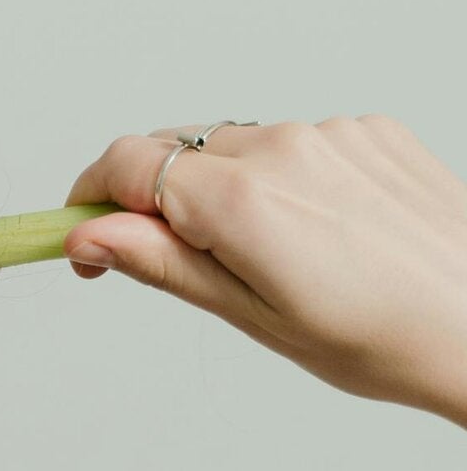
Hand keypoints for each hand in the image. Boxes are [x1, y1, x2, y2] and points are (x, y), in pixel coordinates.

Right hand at [62, 116, 466, 424]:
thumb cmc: (383, 340)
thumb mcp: (254, 317)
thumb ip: (163, 264)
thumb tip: (89, 236)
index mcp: (243, 199)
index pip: (126, 163)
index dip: (92, 200)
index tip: (87, 239)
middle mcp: (284, 146)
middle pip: (178, 151)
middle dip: (162, 201)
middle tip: (189, 266)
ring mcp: (333, 132)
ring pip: (239, 147)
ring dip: (230, 191)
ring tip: (281, 260)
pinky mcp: (372, 130)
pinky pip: (300, 145)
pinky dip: (290, 181)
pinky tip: (327, 234)